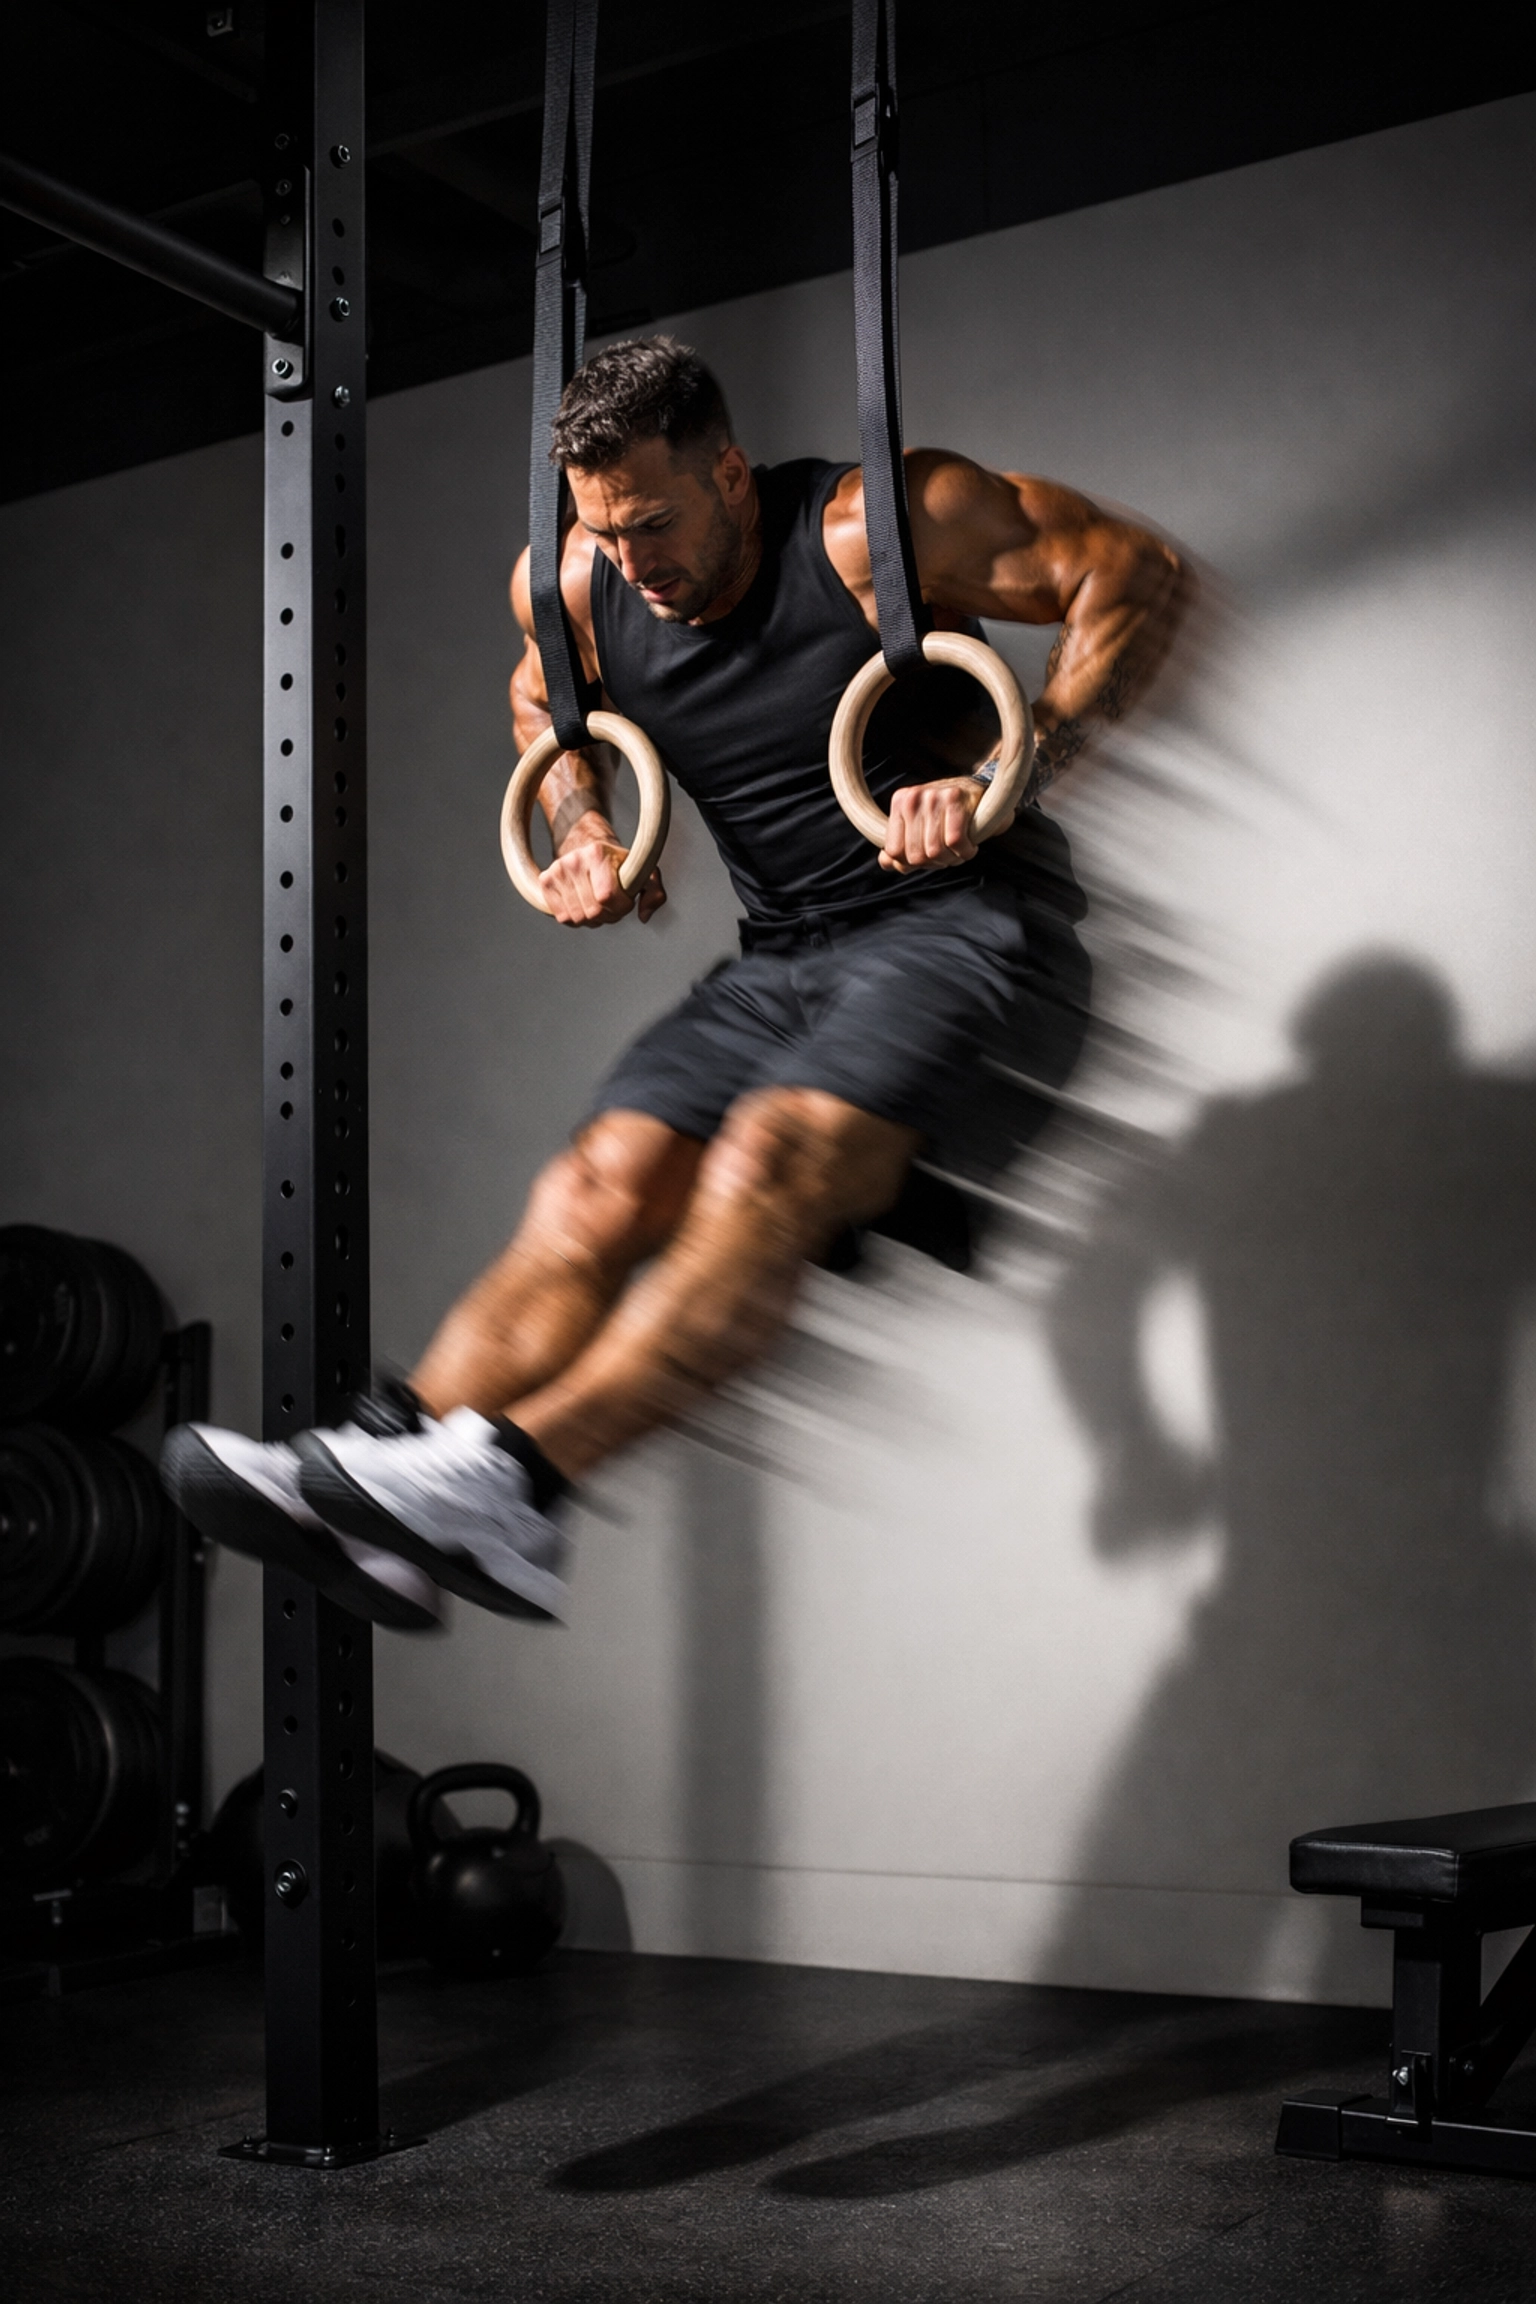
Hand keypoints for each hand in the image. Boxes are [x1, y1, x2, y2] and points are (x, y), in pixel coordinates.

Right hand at [539, 836, 667, 924]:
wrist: (588, 847)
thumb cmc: (619, 864)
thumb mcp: (644, 872)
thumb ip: (654, 892)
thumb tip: (643, 916)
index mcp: (597, 853)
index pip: (606, 898)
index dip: (621, 906)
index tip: (626, 900)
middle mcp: (573, 860)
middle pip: (592, 911)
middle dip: (608, 916)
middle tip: (613, 905)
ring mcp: (556, 870)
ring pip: (577, 918)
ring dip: (593, 920)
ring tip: (598, 904)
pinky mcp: (545, 882)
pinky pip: (562, 918)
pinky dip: (576, 920)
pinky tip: (583, 906)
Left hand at [879, 779, 986, 872]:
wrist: (980, 793)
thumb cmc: (947, 814)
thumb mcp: (919, 828)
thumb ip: (901, 847)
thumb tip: (885, 862)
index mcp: (899, 802)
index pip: (894, 851)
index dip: (911, 864)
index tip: (927, 858)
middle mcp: (912, 797)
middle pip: (915, 856)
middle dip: (934, 863)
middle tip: (947, 855)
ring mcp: (933, 796)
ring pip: (935, 851)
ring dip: (952, 859)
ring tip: (958, 851)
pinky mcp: (955, 798)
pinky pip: (955, 842)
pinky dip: (965, 852)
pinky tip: (970, 847)